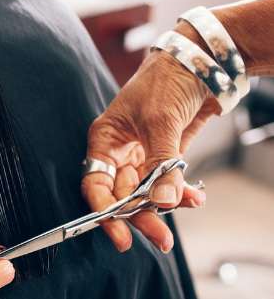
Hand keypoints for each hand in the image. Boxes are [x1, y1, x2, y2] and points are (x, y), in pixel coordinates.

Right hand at [83, 41, 213, 252]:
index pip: (96, 184)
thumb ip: (162, 165)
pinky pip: (169, 183)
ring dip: (165, 206)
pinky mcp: (167, 156)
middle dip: (141, 217)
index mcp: (105, 140)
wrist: (201, 61)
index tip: (120, 234)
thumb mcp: (160, 122)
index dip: (105, 211)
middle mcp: (120, 152)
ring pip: (147, 193)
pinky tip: (194, 198)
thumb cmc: (166, 80)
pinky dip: (181, 192)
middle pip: (123, 195)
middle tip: (159, 238)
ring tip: (184, 214)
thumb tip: (163, 202)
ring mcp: (144, 156)